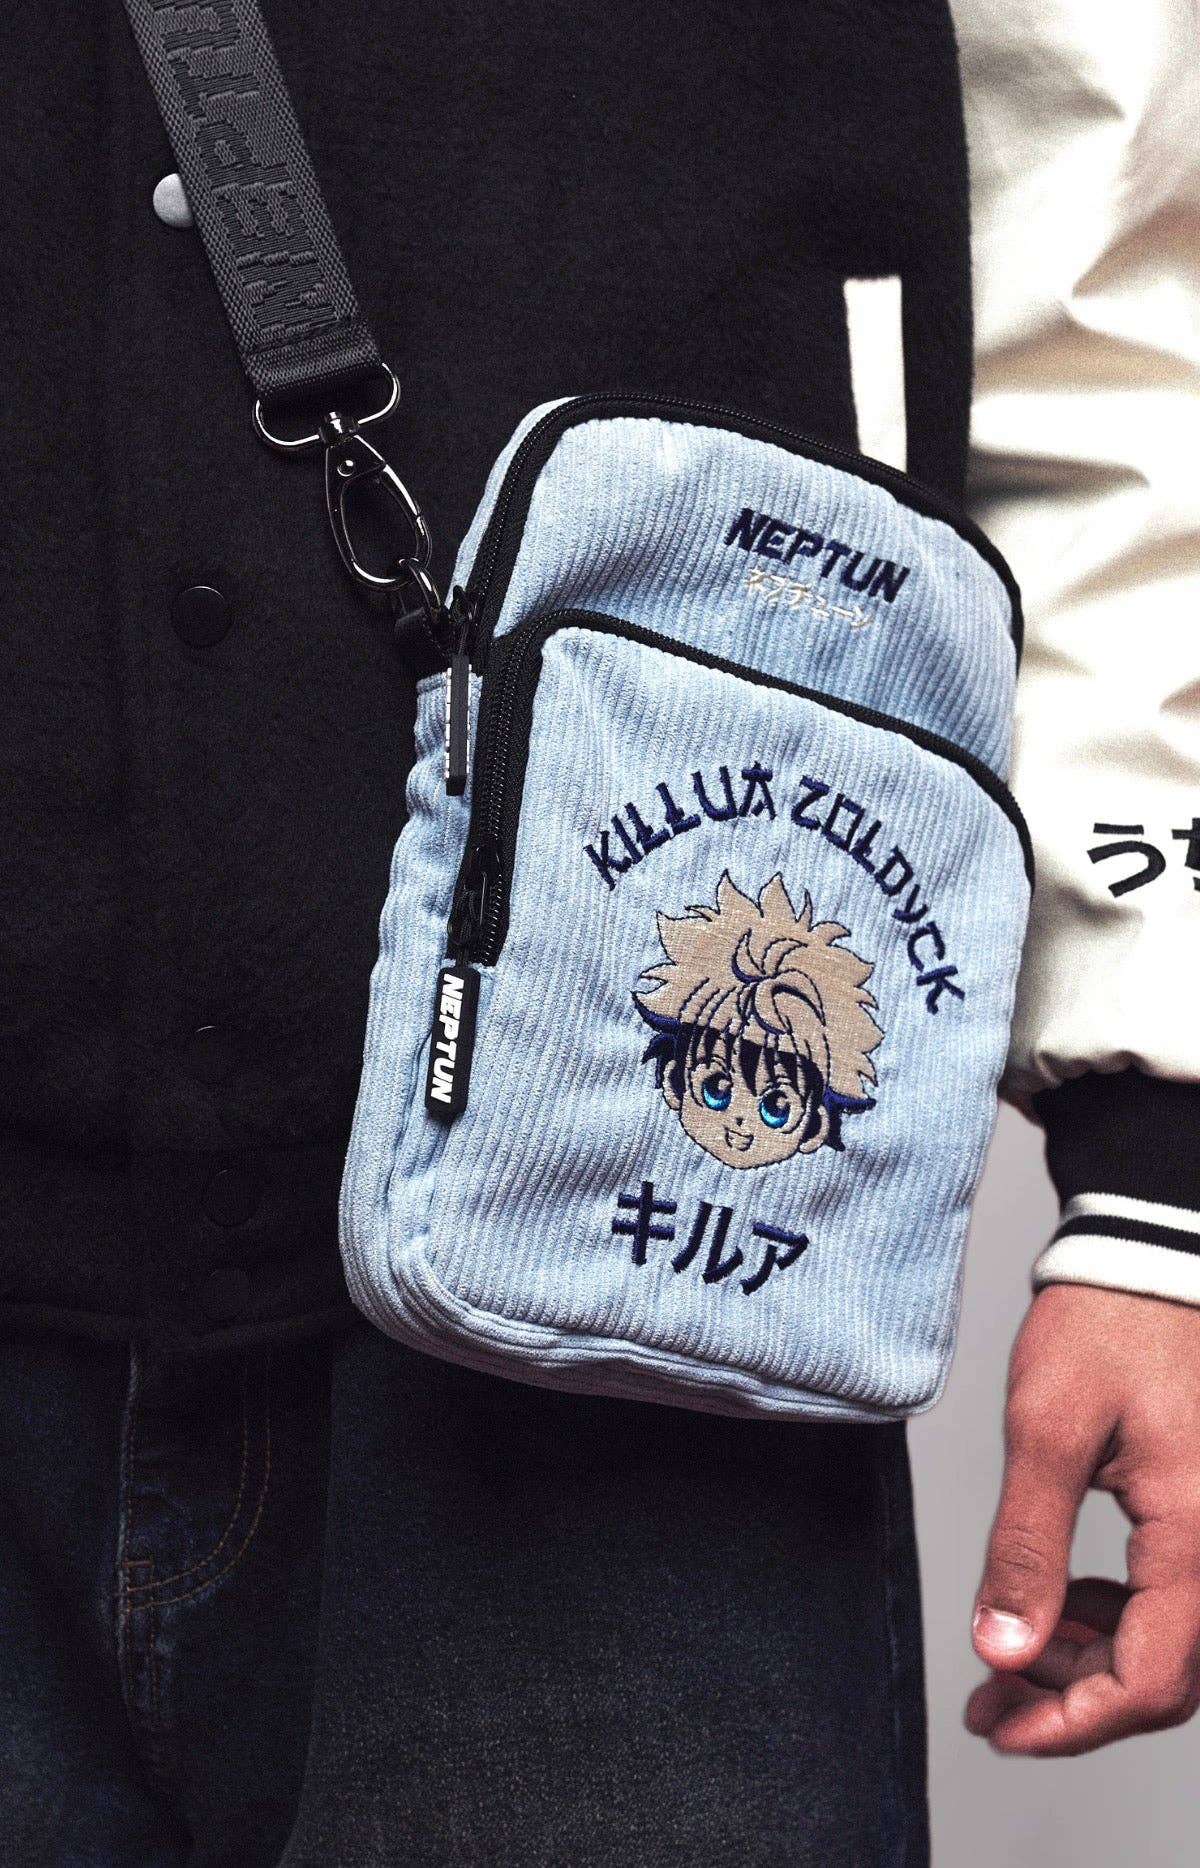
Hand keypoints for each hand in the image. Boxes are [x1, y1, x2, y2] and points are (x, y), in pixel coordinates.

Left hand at [966, 1283, 1199, 1754]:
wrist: (1152, 1259)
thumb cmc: (1108, 1323)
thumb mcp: (1047, 1428)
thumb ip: (1026, 1547)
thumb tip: (1003, 1648)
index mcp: (1197, 1536)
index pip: (1149, 1683)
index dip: (1069, 1724)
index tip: (1000, 1728)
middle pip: (1164, 1677)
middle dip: (1072, 1701)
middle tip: (990, 1701)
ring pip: (1170, 1642)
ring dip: (1090, 1664)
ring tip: (1012, 1654)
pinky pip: (1174, 1597)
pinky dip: (1114, 1618)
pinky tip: (1061, 1605)